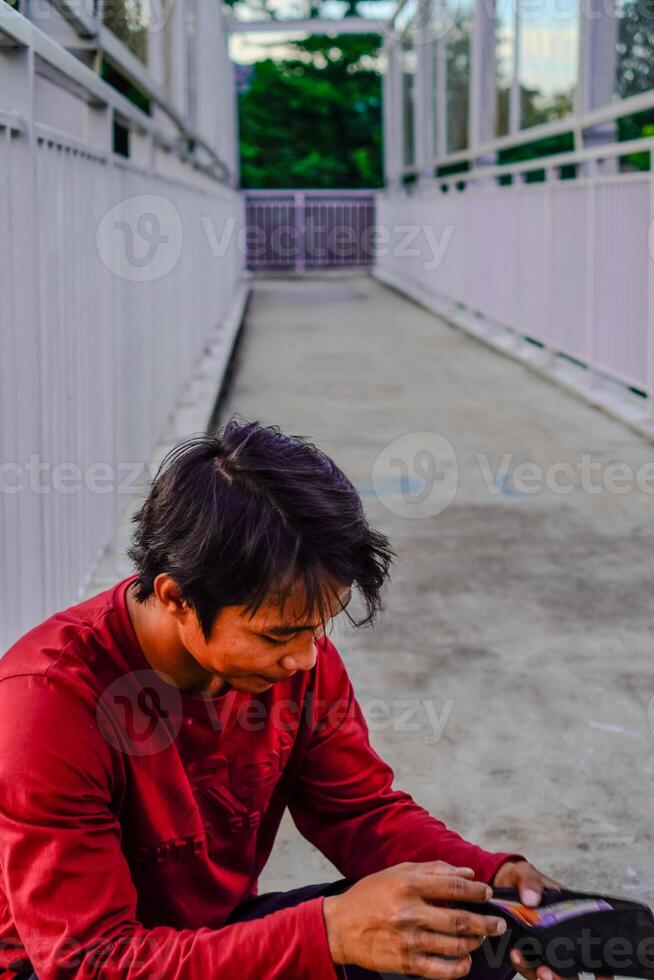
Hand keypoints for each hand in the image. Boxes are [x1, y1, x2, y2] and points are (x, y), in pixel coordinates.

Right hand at [323, 860, 507, 978]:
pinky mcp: (405, 962)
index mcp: (408, 884)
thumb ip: (433, 870)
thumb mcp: (397, 872)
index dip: (476, 891)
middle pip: (459, 919)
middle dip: (485, 922)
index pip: (453, 887)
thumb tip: (468, 872)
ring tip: (480, 938)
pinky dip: (459, 967)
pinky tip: (465, 961)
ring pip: (454, 945)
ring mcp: (408, 939)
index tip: (488, 894)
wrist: (340, 926)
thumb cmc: (371, 895)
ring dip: (474, 942)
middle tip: (498, 923)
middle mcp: (409, 911)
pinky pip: (441, 969)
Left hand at [492, 861, 611, 979]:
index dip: (602, 964)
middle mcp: (561, 936)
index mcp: (570, 916)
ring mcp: (544, 946)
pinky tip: (516, 956)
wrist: (497, 886)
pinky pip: (530, 967)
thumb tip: (532, 900)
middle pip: (573, 965)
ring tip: (540, 971)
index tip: (601, 976)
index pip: (593, 942)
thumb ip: (529, 881)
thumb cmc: (519, 879)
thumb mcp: (525, 873)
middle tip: (551, 973)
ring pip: (554, 972)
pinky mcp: (527, 952)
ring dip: (548, 976)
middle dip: (566, 976)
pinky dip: (525, 966)